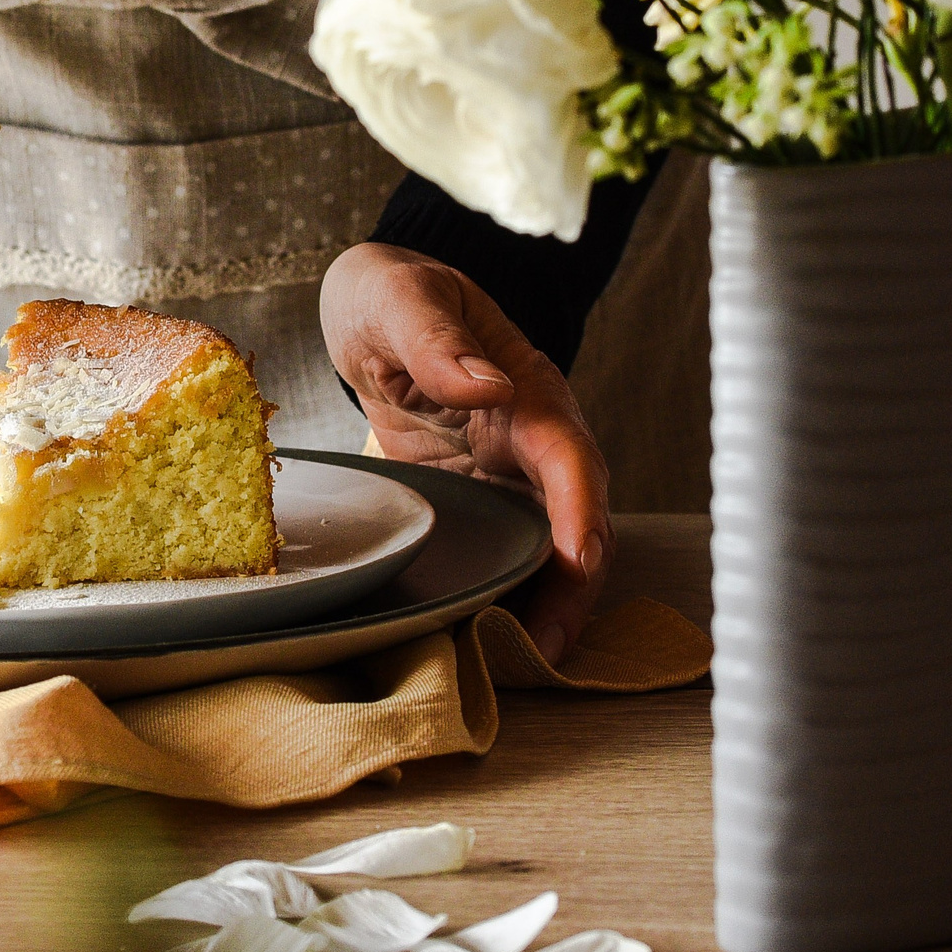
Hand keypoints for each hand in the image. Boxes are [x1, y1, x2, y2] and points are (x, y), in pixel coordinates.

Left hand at [320, 241, 611, 663]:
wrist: (372, 304)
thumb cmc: (390, 293)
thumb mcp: (399, 299)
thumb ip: (437, 339)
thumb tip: (488, 384)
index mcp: (527, 387)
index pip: (569, 456)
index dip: (579, 512)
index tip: (579, 563)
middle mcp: (532, 436)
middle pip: (575, 517)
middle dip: (574, 583)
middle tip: (547, 645)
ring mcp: (508, 470)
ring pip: (548, 543)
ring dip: (546, 599)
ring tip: (522, 658)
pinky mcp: (478, 494)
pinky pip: (506, 548)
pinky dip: (507, 589)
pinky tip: (486, 631)